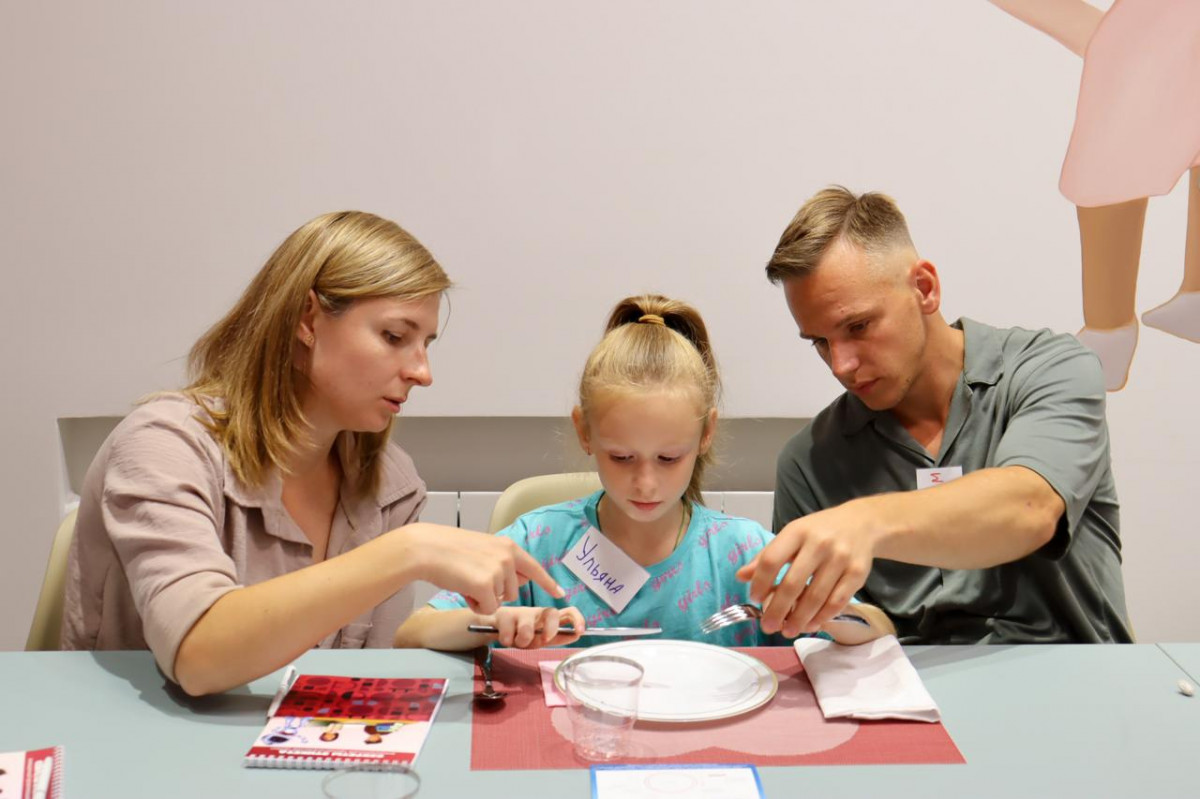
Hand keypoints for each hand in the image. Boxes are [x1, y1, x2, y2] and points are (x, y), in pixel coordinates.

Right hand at [394, 524, 563, 613]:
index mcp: (508, 546)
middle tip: (473, 578)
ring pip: (500, 602)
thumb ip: (502, 562)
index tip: (560, 593)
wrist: (427, 549)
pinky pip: (488, 610)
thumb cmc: (449, 549)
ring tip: (466, 581)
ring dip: (484, 599)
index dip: (548, 583)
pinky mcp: (486, 586)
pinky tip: (463, 590)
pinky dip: (476, 606)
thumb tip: (516, 582)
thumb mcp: (484, 549)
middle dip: (496, 592)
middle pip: (514, 592)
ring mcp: (498, 571)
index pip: (534, 568)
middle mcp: (508, 557)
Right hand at [486, 606, 586, 648]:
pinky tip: (504, 637)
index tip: (580, 631)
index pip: (568, 612)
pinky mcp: (504, 614)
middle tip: (543, 640)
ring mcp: (521, 612)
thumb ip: (557, 638)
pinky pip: (508, 635)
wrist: (492, 626)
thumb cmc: (519, 633)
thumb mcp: (539, 639)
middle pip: (551, 613)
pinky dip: (506, 641)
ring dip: (521, 642)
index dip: (577, 619)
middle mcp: (537, 612)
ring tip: (515, 641)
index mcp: (548, 618)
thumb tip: (576, 635)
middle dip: (550, 629)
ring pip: (527, 630)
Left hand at [736, 501, 879, 636]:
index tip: (755, 598)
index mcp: (797, 532)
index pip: (772, 559)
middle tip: (768, 626)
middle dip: (778, 610)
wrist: (862, 523)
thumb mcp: (791, 536)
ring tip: (787, 630)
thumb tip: (740, 577)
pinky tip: (811, 625)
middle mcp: (819, 544)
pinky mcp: (857, 573)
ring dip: (799, 619)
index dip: (760, 582)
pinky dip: (822, 617)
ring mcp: (840, 559)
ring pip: (816, 597)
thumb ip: (767, 556)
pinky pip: (837, 601)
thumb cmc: (819, 532)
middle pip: (793, 584)